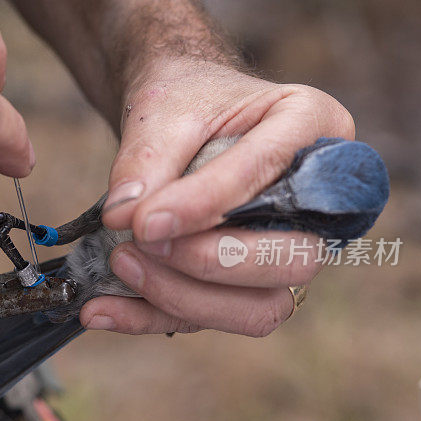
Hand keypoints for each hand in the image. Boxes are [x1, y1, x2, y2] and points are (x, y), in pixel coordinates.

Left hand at [81, 61, 353, 335]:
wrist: (182, 114)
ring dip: (184, 298)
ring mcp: (289, 249)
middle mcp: (319, 200)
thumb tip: (122, 218)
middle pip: (290, 260)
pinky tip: (101, 310)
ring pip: (261, 309)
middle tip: (135, 240)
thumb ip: (147, 160)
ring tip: (118, 263)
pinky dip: (152, 318)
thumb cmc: (186, 100)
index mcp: (313, 124)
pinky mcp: (247, 285)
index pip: (268, 171)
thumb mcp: (164, 110)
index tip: (142, 222)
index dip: (207, 203)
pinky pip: (212, 320)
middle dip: (207, 262)